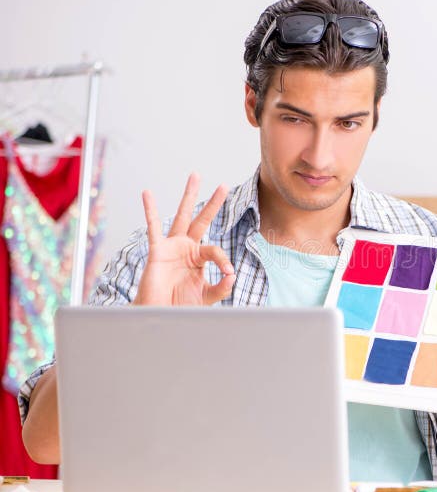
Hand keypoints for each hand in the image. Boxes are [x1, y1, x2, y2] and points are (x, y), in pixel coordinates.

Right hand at [133, 173, 234, 305]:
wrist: (160, 314)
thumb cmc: (180, 305)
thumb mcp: (207, 296)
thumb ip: (222, 287)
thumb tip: (233, 276)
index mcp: (199, 258)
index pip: (215, 250)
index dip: (223, 260)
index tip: (228, 272)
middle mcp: (186, 248)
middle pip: (202, 220)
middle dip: (213, 203)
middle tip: (223, 185)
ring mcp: (172, 246)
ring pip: (183, 216)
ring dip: (189, 196)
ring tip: (194, 176)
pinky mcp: (157, 250)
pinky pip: (153, 227)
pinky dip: (151, 210)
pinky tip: (148, 194)